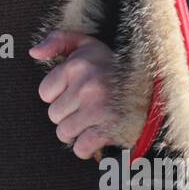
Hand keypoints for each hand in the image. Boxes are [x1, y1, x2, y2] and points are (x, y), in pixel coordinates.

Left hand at [30, 30, 115, 158]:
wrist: (154, 88)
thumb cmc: (113, 67)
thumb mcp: (86, 45)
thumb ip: (57, 41)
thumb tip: (34, 53)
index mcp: (77, 66)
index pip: (45, 93)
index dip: (59, 95)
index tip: (75, 92)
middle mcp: (86, 86)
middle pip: (54, 115)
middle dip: (68, 114)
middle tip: (86, 108)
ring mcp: (98, 108)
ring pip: (64, 133)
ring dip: (76, 132)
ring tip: (91, 122)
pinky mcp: (109, 129)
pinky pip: (80, 147)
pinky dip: (86, 148)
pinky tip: (97, 136)